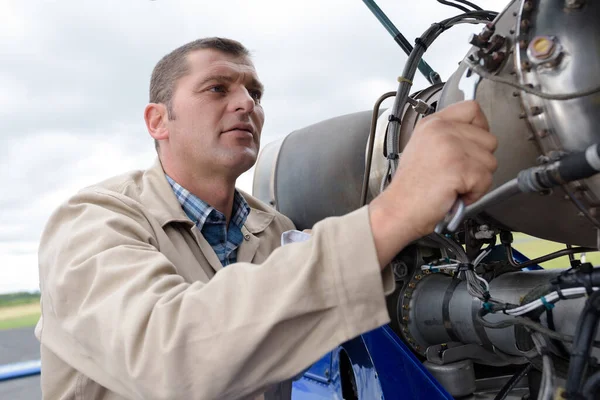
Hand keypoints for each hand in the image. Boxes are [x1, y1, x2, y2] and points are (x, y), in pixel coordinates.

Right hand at [369, 101, 497, 266]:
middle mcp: (441, 130)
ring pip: (490, 161)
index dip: (480, 127)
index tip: (473, 144)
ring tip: (453, 184)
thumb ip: (447, 136)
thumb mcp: (423, 148)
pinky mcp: (459, 167)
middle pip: (489, 139)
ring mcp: (450, 147)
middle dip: (479, 162)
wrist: (398, 209)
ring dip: (477, 179)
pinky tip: (454, 193)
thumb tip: (473, 137)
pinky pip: (486, 180)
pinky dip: (474, 193)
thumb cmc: (410, 188)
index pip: (472, 109)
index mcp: (432, 123)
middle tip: (457, 173)